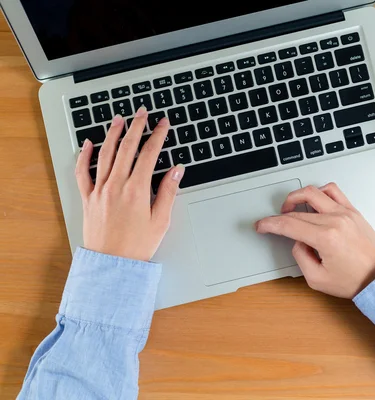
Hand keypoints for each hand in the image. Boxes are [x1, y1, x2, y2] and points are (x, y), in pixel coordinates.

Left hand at [75, 107, 184, 260]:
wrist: (111, 265)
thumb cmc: (137, 246)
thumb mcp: (161, 221)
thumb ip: (168, 193)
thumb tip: (176, 171)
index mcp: (136, 190)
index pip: (149, 154)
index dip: (158, 135)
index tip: (163, 124)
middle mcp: (116, 186)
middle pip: (127, 148)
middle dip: (136, 127)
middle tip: (142, 113)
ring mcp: (100, 190)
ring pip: (105, 154)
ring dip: (113, 134)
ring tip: (119, 119)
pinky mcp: (88, 198)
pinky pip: (83, 171)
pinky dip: (85, 155)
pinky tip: (89, 144)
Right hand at [256, 184, 374, 298]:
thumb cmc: (354, 280)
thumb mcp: (317, 279)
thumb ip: (300, 256)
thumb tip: (296, 241)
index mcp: (326, 238)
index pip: (289, 224)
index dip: (270, 224)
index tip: (261, 225)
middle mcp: (336, 221)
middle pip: (297, 211)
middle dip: (279, 216)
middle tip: (272, 223)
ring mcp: (346, 213)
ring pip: (313, 192)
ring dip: (297, 197)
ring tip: (290, 207)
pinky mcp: (353, 211)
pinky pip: (333, 191)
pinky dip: (319, 192)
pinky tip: (314, 201)